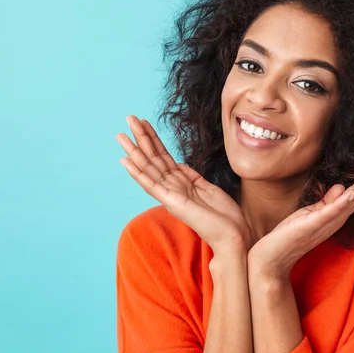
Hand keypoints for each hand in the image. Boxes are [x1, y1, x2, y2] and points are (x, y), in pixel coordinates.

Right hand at [116, 115, 251, 256]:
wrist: (233, 235)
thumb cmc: (224, 215)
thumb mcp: (208, 188)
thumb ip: (192, 175)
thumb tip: (179, 163)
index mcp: (181, 182)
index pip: (163, 156)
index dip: (154, 138)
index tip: (144, 122)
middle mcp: (172, 187)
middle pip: (153, 157)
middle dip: (141, 137)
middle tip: (129, 118)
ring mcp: (170, 195)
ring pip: (148, 168)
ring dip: (134, 151)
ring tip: (120, 135)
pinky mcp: (171, 202)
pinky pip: (151, 185)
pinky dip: (137, 173)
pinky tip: (125, 161)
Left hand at [247, 151, 353, 278]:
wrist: (275, 256)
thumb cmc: (293, 234)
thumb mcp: (312, 212)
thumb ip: (328, 201)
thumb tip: (342, 186)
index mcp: (337, 213)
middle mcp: (337, 218)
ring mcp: (327, 221)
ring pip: (351, 200)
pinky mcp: (313, 224)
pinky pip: (330, 212)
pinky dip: (342, 202)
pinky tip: (352, 192)